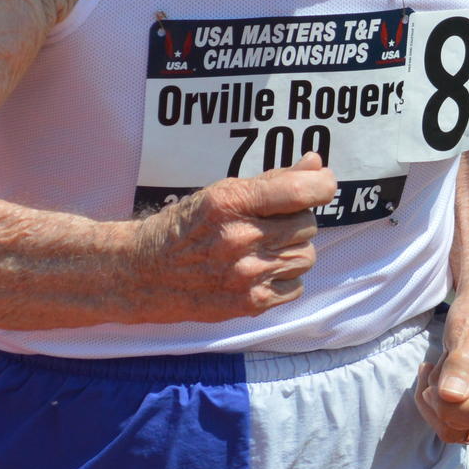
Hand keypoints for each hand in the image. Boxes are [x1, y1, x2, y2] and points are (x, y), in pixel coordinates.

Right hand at [131, 152, 336, 319]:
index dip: (322, 186)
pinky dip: (285, 278)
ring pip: (306, 256)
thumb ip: (274, 180)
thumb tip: (317, 164)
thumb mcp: (222, 192)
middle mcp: (241, 239)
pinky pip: (296, 286)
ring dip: (293, 250)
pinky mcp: (250, 303)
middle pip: (308, 225)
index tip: (323, 185)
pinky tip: (260, 270)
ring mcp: (246, 275)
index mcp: (232, 202)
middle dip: (296, 221)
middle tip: (271, 223)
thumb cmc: (186, 226)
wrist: (145, 272)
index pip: (300, 192)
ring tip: (264, 248)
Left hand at [416, 292, 468, 447]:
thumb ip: (461, 362)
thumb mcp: (467, 327)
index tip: (428, 376)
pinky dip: (442, 413)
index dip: (447, 405)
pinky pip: (460, 435)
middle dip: (439, 400)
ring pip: (459, 434)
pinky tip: (444, 387)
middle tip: (435, 364)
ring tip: (442, 371)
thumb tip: (452, 397)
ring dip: (437, 405)